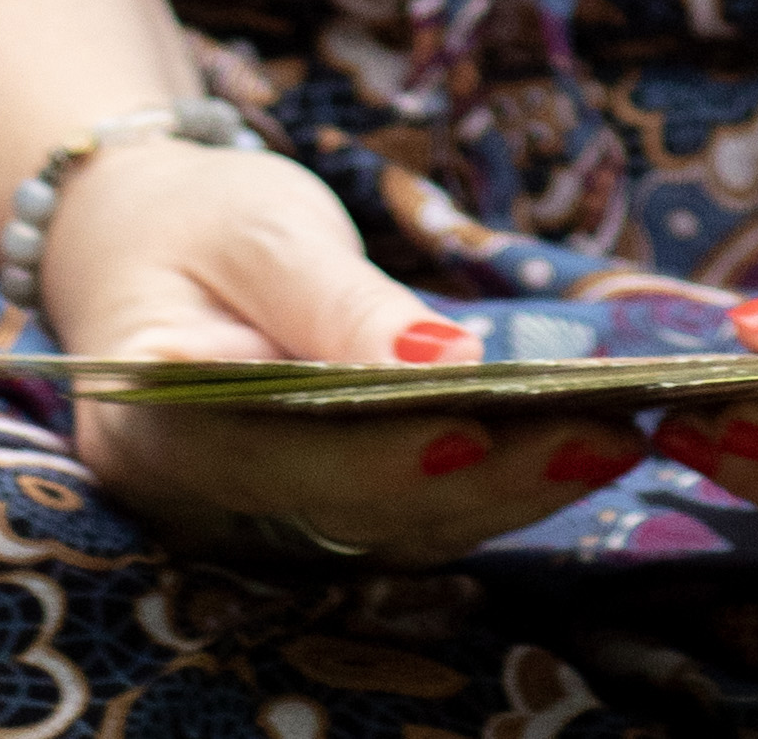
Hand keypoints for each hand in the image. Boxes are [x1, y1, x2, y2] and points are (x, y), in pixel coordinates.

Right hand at [39, 136, 647, 565]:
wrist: (145, 249)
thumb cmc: (198, 224)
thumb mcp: (262, 232)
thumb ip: (341, 304)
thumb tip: (442, 361)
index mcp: (151, 424)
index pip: (275, 457)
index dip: (378, 455)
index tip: (478, 423)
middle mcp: (195, 504)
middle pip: (349, 512)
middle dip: (480, 478)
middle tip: (600, 434)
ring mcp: (252, 525)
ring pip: (391, 532)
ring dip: (508, 493)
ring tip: (612, 438)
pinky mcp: (310, 521)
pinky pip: (404, 519)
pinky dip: (491, 487)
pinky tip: (572, 448)